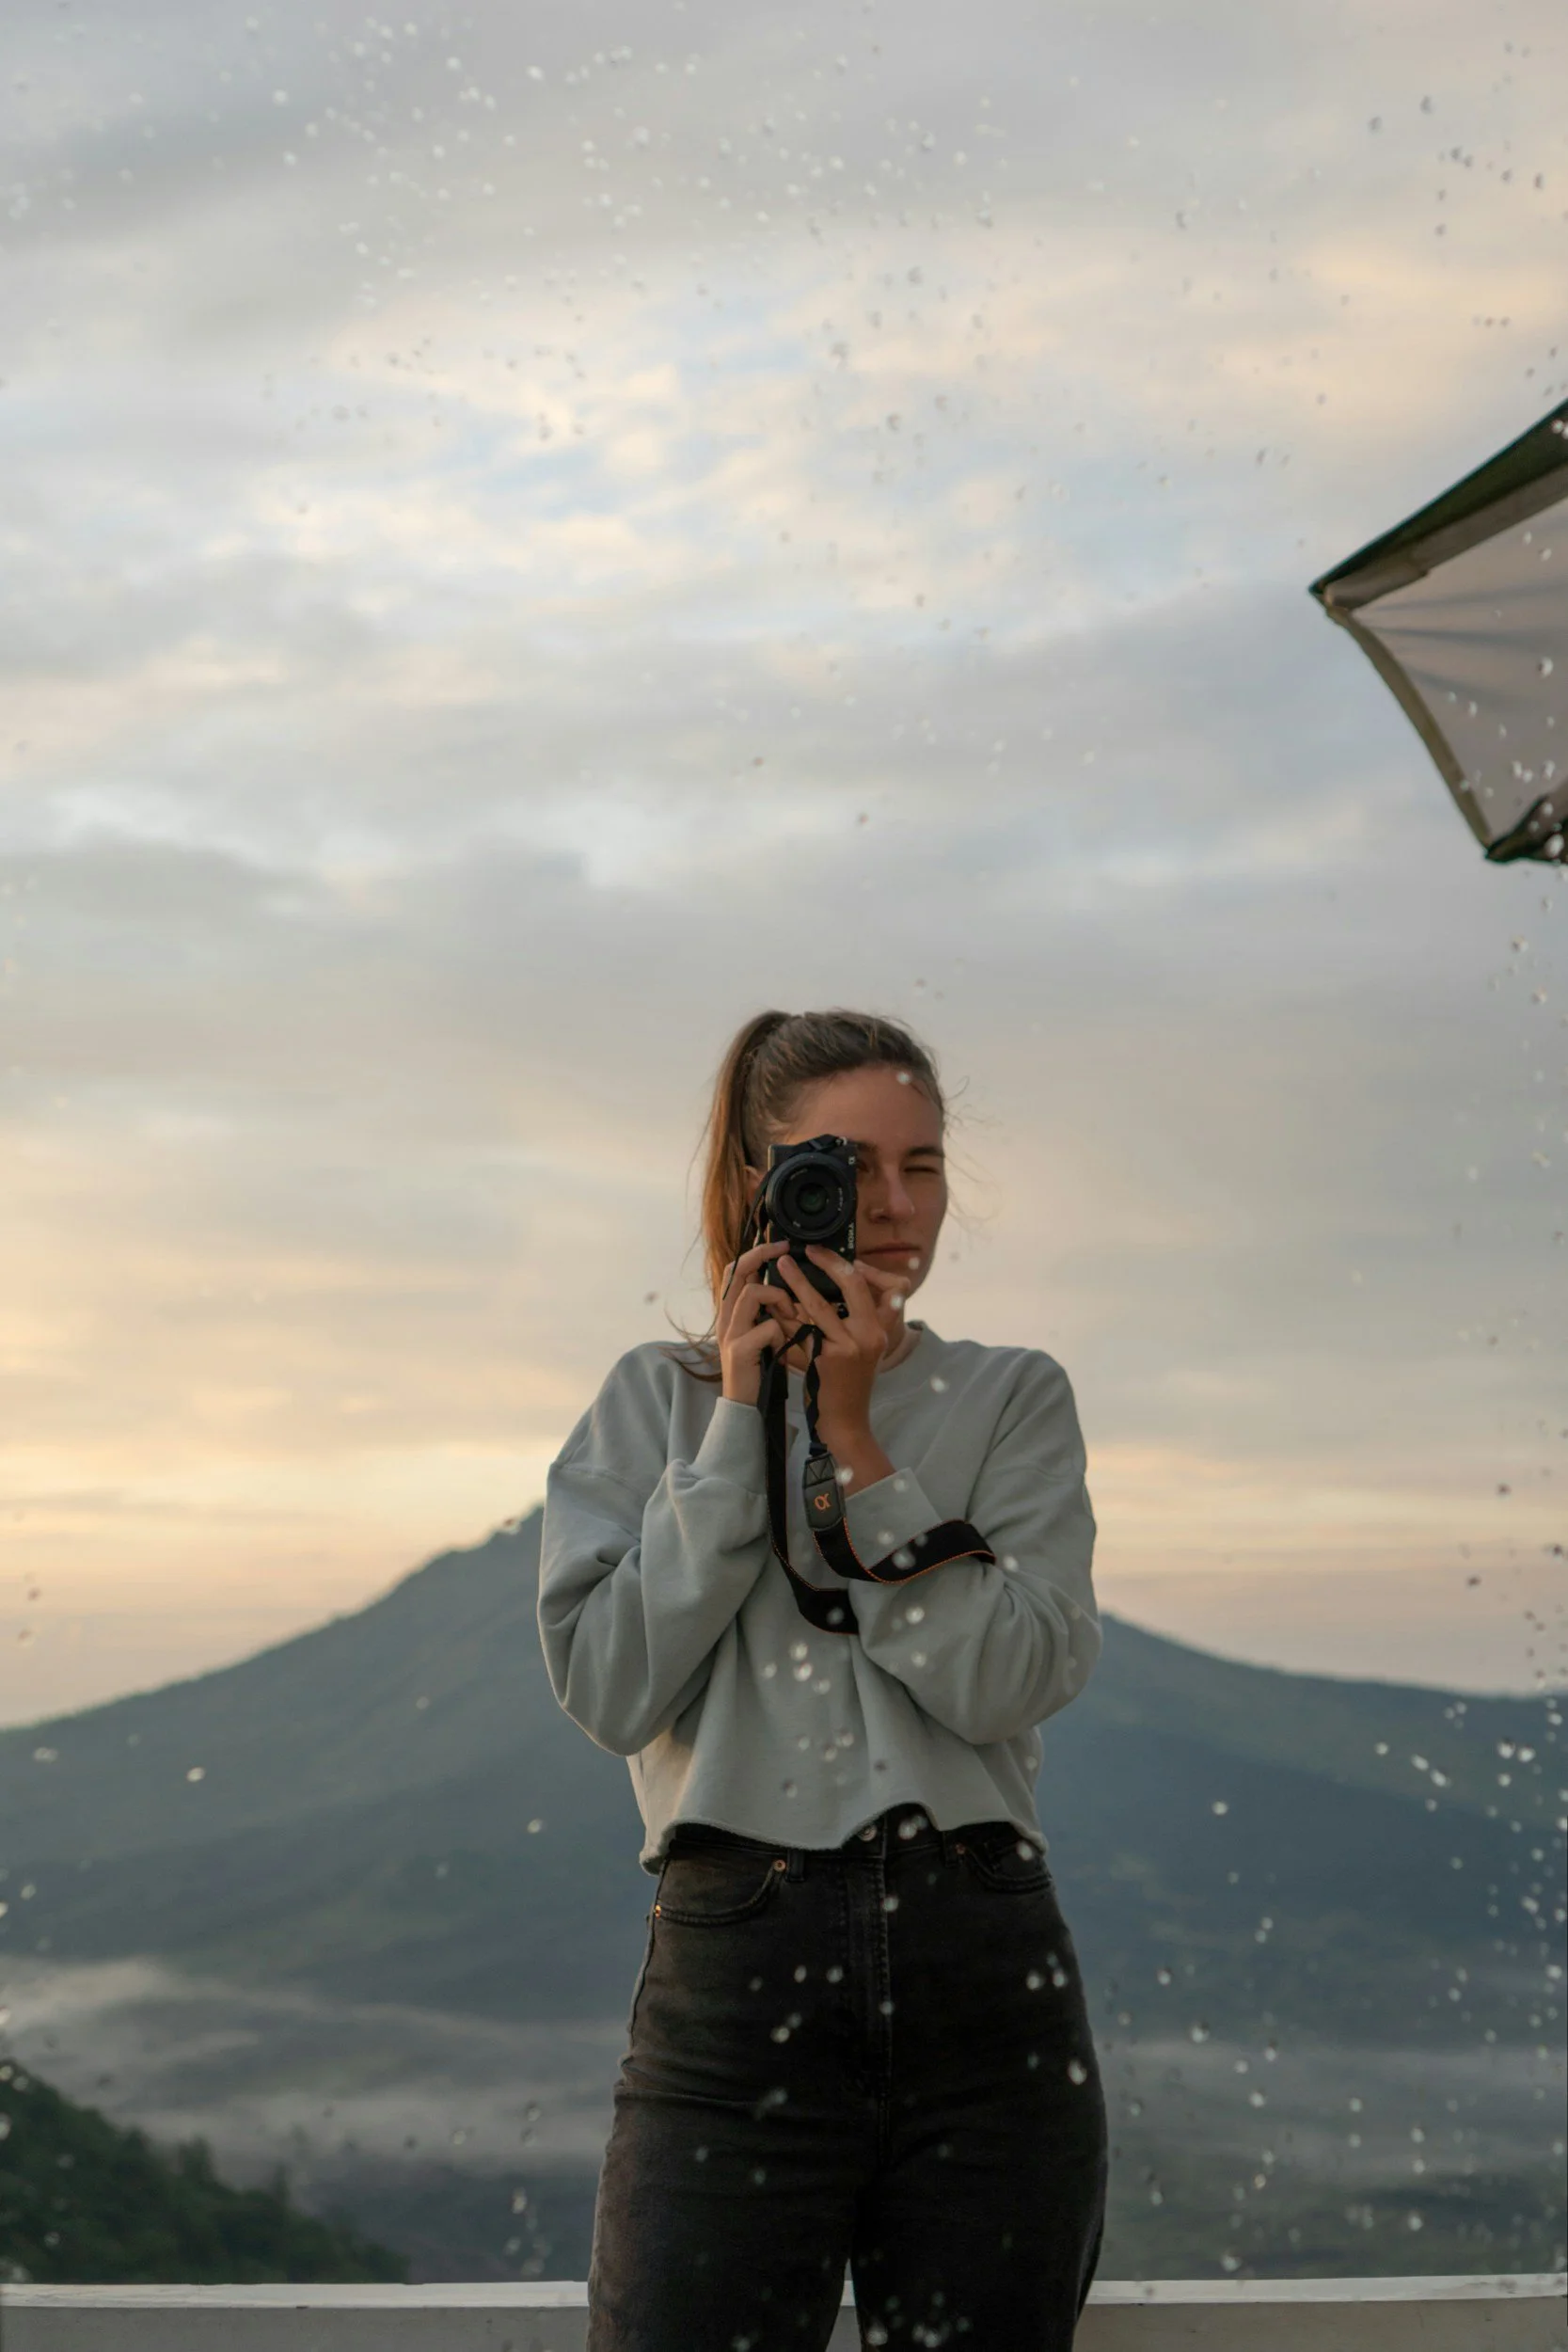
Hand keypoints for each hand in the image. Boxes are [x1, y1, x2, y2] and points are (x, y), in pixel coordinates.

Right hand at [716, 1239, 806, 1407]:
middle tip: (785, 1249)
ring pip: (752, 1293)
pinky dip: (781, 1334)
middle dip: (761, 1256)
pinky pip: (766, 1327)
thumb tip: (790, 1290)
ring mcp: (730, 1334)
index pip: (735, 1271)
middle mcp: (725, 1319)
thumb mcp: (764, 1336)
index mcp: (732, 1314)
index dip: (754, 1253)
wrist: (746, 1408)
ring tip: (791, 1315)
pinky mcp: (738, 1351)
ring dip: (778, 1299)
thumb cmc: (761, 1371)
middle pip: (737, 1272)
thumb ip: (769, 1314)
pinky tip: (785, 1349)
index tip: (779, 1244)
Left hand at [773, 1246, 903, 1452]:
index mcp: (879, 1329)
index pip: (868, 1286)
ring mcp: (847, 1347)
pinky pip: (801, 1329)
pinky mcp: (825, 1359)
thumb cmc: (850, 1382)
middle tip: (806, 1250)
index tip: (827, 1253)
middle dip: (827, 1262)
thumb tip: (836, 1283)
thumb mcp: (864, 1348)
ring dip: (797, 1282)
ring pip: (819, 1305)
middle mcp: (869, 1336)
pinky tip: (773, 1302)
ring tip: (781, 1266)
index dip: (847, 1265)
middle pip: (850, 1286)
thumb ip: (856, 1319)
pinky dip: (785, 1314)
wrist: (844, 1420)